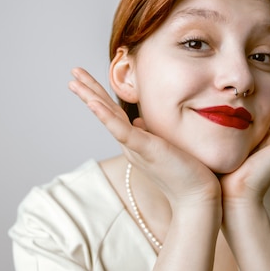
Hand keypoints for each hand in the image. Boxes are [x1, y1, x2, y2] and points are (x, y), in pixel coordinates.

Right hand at [68, 68, 220, 206]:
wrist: (197, 197)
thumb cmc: (185, 174)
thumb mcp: (163, 147)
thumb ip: (148, 134)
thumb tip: (139, 121)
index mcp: (134, 141)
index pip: (113, 112)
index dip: (99, 94)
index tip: (85, 79)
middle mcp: (130, 143)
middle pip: (105, 111)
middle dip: (88, 90)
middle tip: (72, 72)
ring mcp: (136, 146)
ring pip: (108, 117)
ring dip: (91, 98)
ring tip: (74, 82)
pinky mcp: (146, 149)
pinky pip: (122, 131)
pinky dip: (107, 117)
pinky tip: (94, 103)